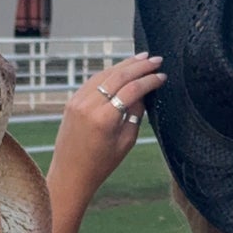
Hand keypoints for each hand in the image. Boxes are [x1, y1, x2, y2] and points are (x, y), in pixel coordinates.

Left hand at [47, 54, 166, 221]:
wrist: (70, 174)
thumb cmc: (101, 164)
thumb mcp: (126, 142)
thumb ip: (135, 114)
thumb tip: (143, 92)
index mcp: (104, 119)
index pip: (132, 90)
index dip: (149, 81)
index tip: (162, 76)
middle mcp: (89, 106)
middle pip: (118, 76)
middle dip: (139, 66)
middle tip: (156, 60)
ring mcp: (77, 101)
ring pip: (105, 74)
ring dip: (124, 65)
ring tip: (141, 58)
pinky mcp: (72, 101)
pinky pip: (93, 81)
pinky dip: (109, 73)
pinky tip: (122, 69)